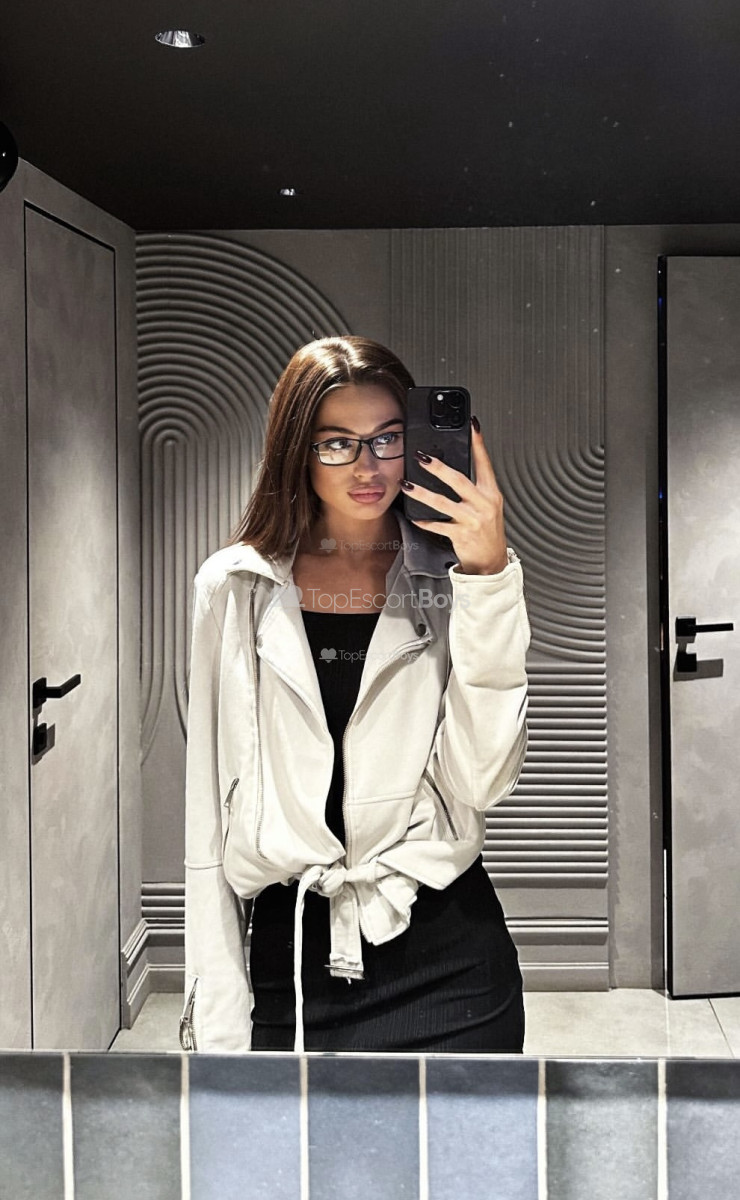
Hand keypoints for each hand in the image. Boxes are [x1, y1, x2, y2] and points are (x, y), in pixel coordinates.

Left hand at [404, 417, 508, 574]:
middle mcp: (483, 504)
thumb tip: (452, 468)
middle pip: (458, 480)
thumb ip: (475, 488)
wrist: (491, 561)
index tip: (472, 425)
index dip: (478, 443)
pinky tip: (415, 516)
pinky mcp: (461, 535)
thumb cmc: (487, 531)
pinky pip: (438, 526)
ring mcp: (472, 520)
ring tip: (407, 485)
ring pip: (442, 503)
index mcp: (491, 493)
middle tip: (422, 457)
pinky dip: (425, 521)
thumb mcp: (489, 505)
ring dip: (422, 493)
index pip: (485, 463)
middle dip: (438, 467)